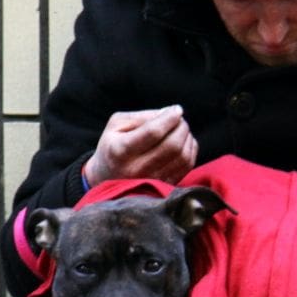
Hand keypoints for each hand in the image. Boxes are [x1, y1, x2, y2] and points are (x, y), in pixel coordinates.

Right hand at [83, 105, 198, 184]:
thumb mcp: (117, 124)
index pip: (153, 132)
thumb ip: (142, 116)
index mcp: (120, 150)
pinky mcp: (163, 186)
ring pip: (182, 156)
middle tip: (179, 119)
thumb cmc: (112, 145)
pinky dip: (191, 150)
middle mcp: (136, 169)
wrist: (106, 177)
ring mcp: (151, 181)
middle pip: (172, 145)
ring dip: (187, 137)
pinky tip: (184, 142)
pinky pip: (187, 166)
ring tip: (181, 129)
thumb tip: (170, 112)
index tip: (176, 109)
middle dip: (181, 126)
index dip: (169, 118)